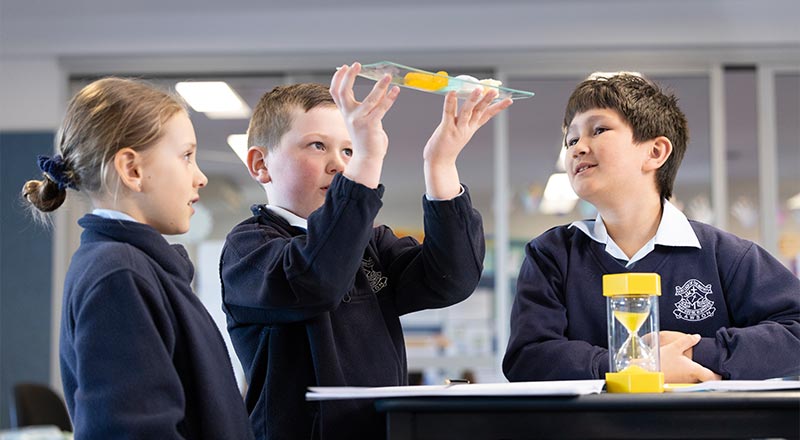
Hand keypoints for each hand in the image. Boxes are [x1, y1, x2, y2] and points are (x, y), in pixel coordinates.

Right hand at [329, 62, 399, 187]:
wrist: (367, 157)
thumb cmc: (367, 138)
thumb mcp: (362, 119)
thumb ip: (366, 106)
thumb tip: (380, 90)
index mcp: (345, 112)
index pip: (335, 92)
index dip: (338, 78)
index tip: (344, 67)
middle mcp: (349, 115)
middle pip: (343, 92)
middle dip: (349, 76)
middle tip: (357, 64)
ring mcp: (359, 120)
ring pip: (370, 99)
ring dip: (380, 86)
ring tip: (388, 76)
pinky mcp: (370, 125)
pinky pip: (381, 109)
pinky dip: (389, 98)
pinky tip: (395, 90)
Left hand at [423, 88, 512, 198]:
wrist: (439, 163)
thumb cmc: (447, 146)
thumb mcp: (460, 132)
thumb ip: (463, 120)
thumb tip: (466, 107)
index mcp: (471, 127)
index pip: (487, 115)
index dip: (498, 107)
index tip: (509, 99)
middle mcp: (466, 127)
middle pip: (479, 111)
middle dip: (487, 100)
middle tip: (495, 90)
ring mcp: (457, 128)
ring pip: (467, 111)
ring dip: (473, 100)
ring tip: (478, 89)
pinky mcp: (446, 129)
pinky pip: (448, 113)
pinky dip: (450, 102)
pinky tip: (452, 92)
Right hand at [659, 332, 720, 382]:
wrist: (646, 372)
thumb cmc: (660, 362)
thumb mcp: (674, 347)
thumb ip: (687, 341)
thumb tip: (696, 337)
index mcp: (694, 370)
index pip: (713, 377)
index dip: (719, 375)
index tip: (722, 373)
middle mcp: (690, 378)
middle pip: (705, 379)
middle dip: (708, 374)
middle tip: (710, 367)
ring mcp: (683, 383)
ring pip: (695, 380)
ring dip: (697, 375)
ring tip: (694, 366)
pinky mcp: (676, 384)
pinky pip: (686, 380)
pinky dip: (687, 376)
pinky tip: (681, 369)